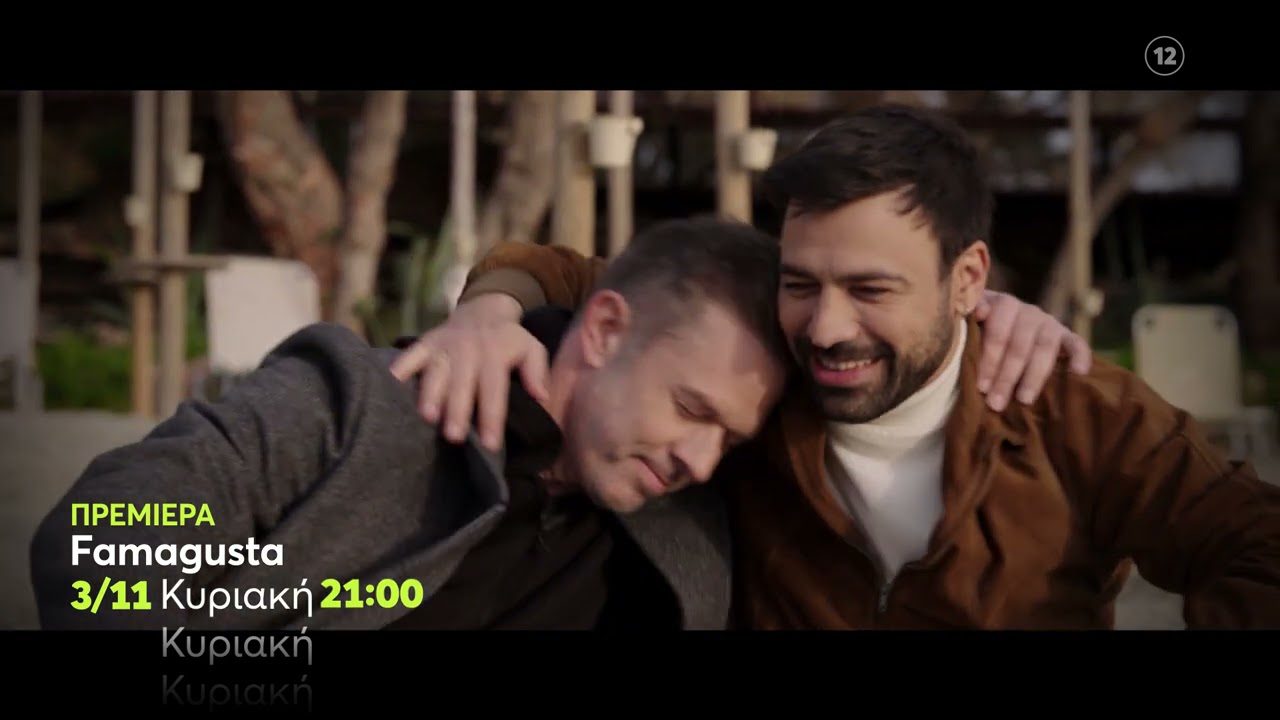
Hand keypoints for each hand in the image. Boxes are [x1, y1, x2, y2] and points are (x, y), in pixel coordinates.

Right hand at [389, 294, 547, 449]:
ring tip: (427, 417)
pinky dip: (399, 369)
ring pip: (435, 372)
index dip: (492, 417)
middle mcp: (468, 351)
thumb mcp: (531, 349)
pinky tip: (390, 386)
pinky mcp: (425, 343)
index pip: (494, 389)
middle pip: (462, 384)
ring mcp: (444, 346)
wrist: (483, 310)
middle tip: (454, 437)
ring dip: (430, 394)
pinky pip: (410, 355)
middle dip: (458, 410)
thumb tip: (541, 396)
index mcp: (496, 355)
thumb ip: (537, 371)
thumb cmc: (508, 341)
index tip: (490, 444)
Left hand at [973, 290, 1091, 411]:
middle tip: (995, 403)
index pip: (998, 332)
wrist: (1005, 323)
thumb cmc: (980, 331)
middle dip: (1006, 376)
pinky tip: (1078, 373)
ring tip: (1024, 400)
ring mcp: (1049, 323)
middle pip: (1019, 344)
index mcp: (1003, 305)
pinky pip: (1077, 344)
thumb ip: (969, 321)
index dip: (990, 360)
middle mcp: (1028, 312)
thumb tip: (978, 312)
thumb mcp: (971, 324)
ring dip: (1034, 376)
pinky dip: (1080, 357)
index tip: (981, 387)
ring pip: (1044, 347)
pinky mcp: (1067, 335)